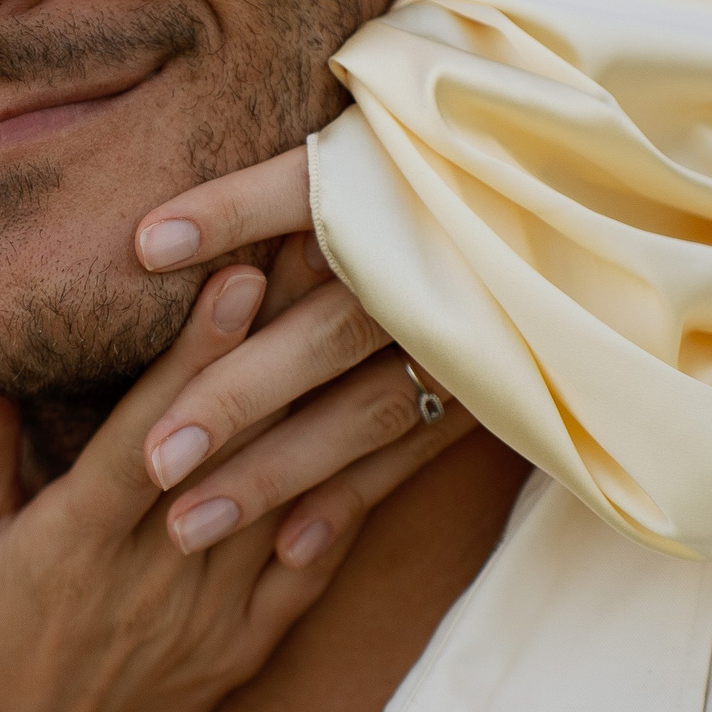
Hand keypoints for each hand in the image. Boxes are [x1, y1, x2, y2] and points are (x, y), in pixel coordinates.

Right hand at [0, 207, 465, 711]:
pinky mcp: (235, 658)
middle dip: (280, 348)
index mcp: (70, 550)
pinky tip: (377, 442)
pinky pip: (306, 573)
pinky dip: (345, 506)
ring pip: (285, 499)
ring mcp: (206, 625)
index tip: (239, 269)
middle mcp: (152, 583)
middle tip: (326, 258)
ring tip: (363, 326)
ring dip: (325, 408)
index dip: (196, 351)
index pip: (149, 433)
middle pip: (234, 449)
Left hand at [134, 148, 468, 574]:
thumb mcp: (363, 163)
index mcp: (398, 194)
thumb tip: (146, 243)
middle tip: (154, 460)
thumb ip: (259, 197)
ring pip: (363, 411)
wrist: (565, 221)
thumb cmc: (427, 184)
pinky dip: (350, 498)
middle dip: (236, 397)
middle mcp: (430, 267)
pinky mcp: (488, 389)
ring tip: (187, 524)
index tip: (146, 247)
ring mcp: (466, 335)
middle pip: (326, 330)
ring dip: (276, 470)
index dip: (232, 213)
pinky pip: (413, 454)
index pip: (307, 191)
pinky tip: (288, 549)